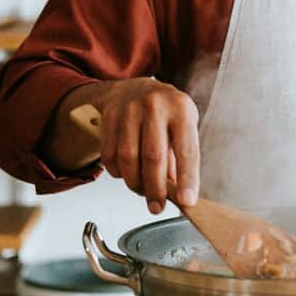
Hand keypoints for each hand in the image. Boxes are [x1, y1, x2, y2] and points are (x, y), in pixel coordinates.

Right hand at [95, 77, 199, 213]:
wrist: (135, 88)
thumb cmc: (165, 113)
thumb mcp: (183, 127)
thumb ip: (181, 158)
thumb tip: (180, 195)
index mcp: (181, 109)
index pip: (186, 150)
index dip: (187, 178)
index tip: (187, 201)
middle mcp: (155, 106)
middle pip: (153, 157)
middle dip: (155, 189)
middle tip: (157, 207)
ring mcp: (129, 110)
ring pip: (128, 158)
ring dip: (135, 183)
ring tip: (142, 191)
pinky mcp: (109, 117)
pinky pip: (110, 155)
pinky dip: (118, 173)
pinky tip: (126, 174)